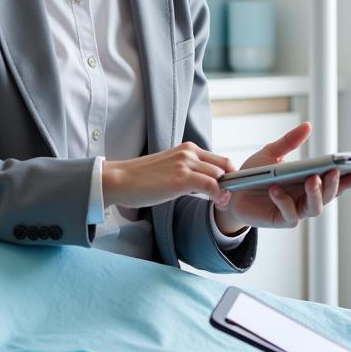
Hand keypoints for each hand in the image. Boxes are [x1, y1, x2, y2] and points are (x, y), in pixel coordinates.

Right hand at [102, 142, 234, 208]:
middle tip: (226, 197)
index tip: (228, 190)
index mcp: (188, 149)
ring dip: (225, 190)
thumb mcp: (171, 170)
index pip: (220, 160)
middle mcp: (189, 152)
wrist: (120, 180)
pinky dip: (218, 195)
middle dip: (231, 182)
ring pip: (220, 175)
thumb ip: (190, 173)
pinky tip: (215, 202)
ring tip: (220, 202)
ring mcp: (185, 164)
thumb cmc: (142, 179)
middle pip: (225, 165)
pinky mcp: (181, 178)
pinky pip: (211, 185)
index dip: (229, 175)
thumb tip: (208, 187)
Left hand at [214, 123, 350, 233]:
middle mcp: (306, 198)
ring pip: (314, 207)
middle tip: (335, 170)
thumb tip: (308, 126)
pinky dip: (284, 201)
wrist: (231, 193)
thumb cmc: (256, 175)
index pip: (334, 181)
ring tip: (313, 179)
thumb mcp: (272, 153)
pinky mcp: (280, 220)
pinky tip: (277, 189)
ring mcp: (295, 211)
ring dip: (316, 193)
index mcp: (309, 182)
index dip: (349, 178)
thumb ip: (290, 142)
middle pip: (329, 195)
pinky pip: (289, 214)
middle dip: (335, 184)